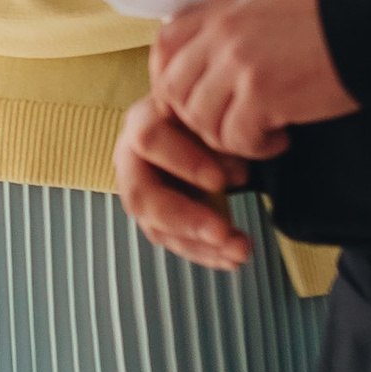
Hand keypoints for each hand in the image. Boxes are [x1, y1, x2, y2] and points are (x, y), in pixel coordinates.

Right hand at [112, 95, 255, 270]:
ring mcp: (140, 193)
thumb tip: (238, 176)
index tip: (220, 181)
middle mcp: (131, 160)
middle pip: (142, 197)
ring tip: (239, 252)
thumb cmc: (208, 113)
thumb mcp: (214, 116)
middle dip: (185, 219)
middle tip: (222, 233)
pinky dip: (206, 253)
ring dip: (200, 246)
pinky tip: (233, 258)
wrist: (199, 125)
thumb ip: (220, 139)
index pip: (149, 139)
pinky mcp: (154, 218)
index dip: (182, 161)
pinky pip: (174, 241)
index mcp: (143, 121)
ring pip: (157, 228)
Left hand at [151, 0, 354, 158]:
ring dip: (228, 137)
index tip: (194, 98)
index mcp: (218, 11)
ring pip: (201, 121)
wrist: (369, 24)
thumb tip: (199, 55)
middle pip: (175, 91)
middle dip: (196, 118)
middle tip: (229, 124)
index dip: (172, 81)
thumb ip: (226, 23)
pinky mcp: (262, 95)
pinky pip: (235, 138)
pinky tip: (281, 139)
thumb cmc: (324, 16)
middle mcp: (221, 35)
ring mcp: (238, 65)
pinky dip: (256, 148)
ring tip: (260, 133)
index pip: (164, 49)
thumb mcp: (263, 2)